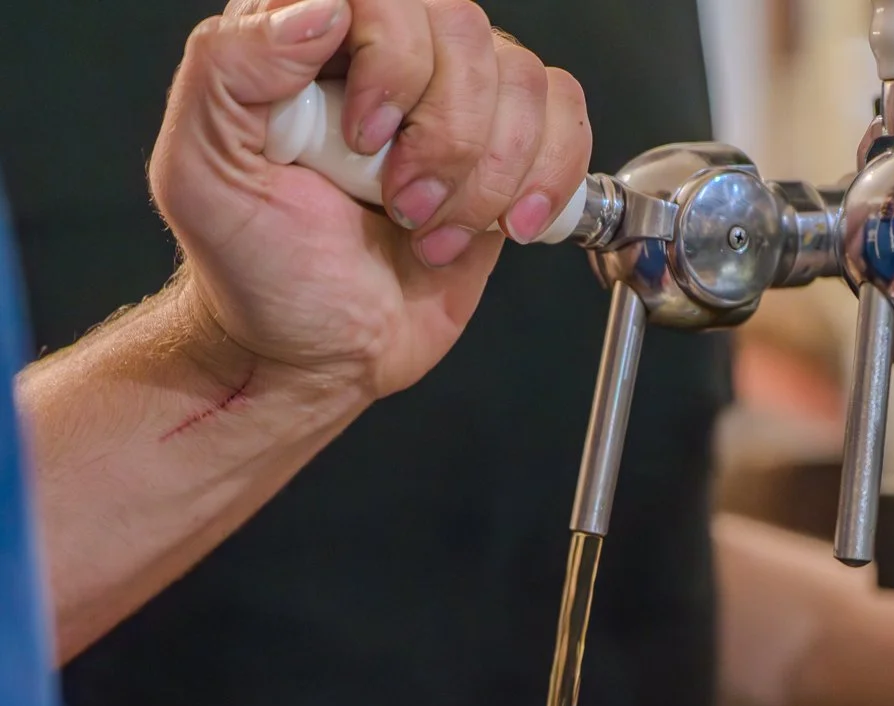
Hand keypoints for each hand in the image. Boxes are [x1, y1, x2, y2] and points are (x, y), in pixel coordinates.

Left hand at [150, 0, 591, 399]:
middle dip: (442, 137)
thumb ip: (229, 68)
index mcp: (305, 36)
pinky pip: (564, 117)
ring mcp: (452, 100)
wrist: (314, 354)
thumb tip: (319, 8)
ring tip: (432, 230)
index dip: (391, 58)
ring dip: (485, 176)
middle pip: (463, 29)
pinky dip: (546, 177)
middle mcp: (385, 53)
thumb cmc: (258, 274)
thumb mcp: (201, 175)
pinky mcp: (504, 151)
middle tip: (398, 203)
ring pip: (521, 80)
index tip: (365, 140)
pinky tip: (502, 224)